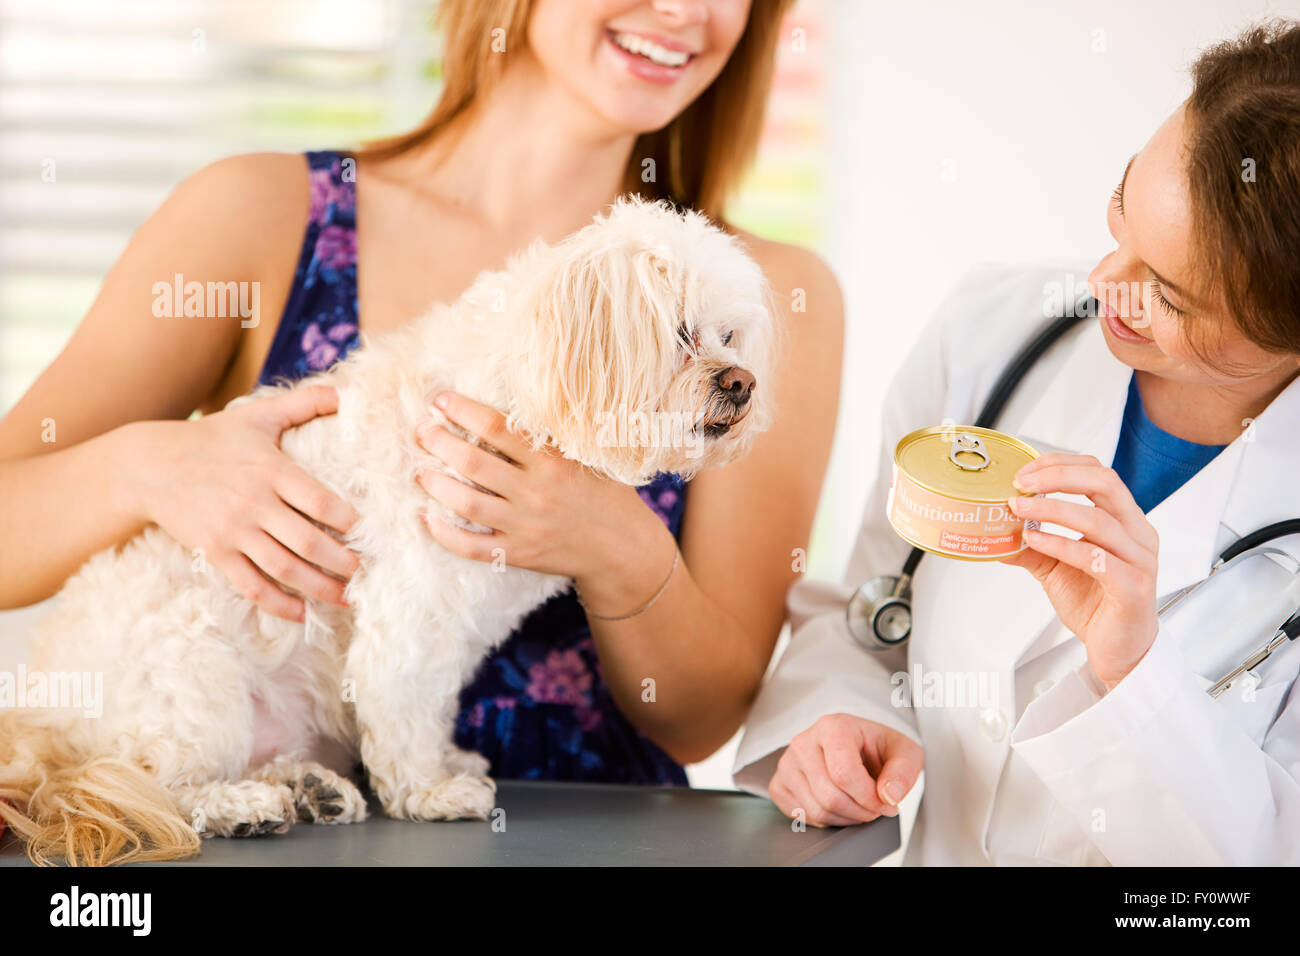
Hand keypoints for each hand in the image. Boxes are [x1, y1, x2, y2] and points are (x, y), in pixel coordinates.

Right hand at [128, 385, 359, 620]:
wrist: (150, 465)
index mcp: (272, 470)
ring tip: (347, 600)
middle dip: (343, 563)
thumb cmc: (212, 438)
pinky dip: (278, 604)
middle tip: (368, 574)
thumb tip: (347, 392)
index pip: (321, 502)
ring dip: (319, 589)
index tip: (373, 535)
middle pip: (308, 542)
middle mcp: (254, 503)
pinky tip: (302, 615)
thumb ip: (305, 403)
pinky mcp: (215, 552)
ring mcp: (233, 531)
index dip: (351, 523)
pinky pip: (251, 585)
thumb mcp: (258, 415)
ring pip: (284, 568)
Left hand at [414, 393, 667, 605]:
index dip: (463, 411)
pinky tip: (427, 518)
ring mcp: (526, 525)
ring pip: (467, 503)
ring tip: (420, 470)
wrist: (622, 547)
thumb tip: (518, 399)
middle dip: (439, 443)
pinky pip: (472, 546)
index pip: (497, 428)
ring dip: (436, 484)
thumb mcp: (588, 455)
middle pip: (473, 463)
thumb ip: (554, 434)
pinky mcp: (519, 553)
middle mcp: (536, 491)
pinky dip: (444, 534)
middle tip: (421, 431)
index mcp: (552, 460)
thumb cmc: (604, 493)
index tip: (441, 400)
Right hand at [769, 714, 923, 827]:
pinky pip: (801, 815)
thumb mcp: (905, 753)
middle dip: (860, 812)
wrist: (858, 747)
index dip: (869, 798)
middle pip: (830, 796)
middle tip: (874, 807)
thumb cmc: (877, 749)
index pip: (844, 773)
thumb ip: (904, 771)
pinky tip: (838, 805)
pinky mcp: (779, 783)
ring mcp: (787, 763)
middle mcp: (804, 741)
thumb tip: (888, 794)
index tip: (885, 803)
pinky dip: (825, 819)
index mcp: (833, 726)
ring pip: (817, 810)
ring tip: (859, 804)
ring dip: (846, 818)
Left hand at [1002, 452, 1158, 688]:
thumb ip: (1029, 546)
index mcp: (1124, 520)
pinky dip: (1063, 545)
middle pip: (1105, 484)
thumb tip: (990, 530)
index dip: (1061, 464)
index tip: (1025, 471)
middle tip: (1021, 483)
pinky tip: (1036, 541)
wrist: (1118, 651)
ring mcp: (1139, 560)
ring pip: (1099, 520)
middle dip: (1059, 476)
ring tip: (1019, 509)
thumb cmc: (1096, 604)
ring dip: (1053, 510)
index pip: (1098, 472)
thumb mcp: (1053, 568)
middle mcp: (1137, 533)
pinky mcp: (1133, 588)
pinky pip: (1097, 559)